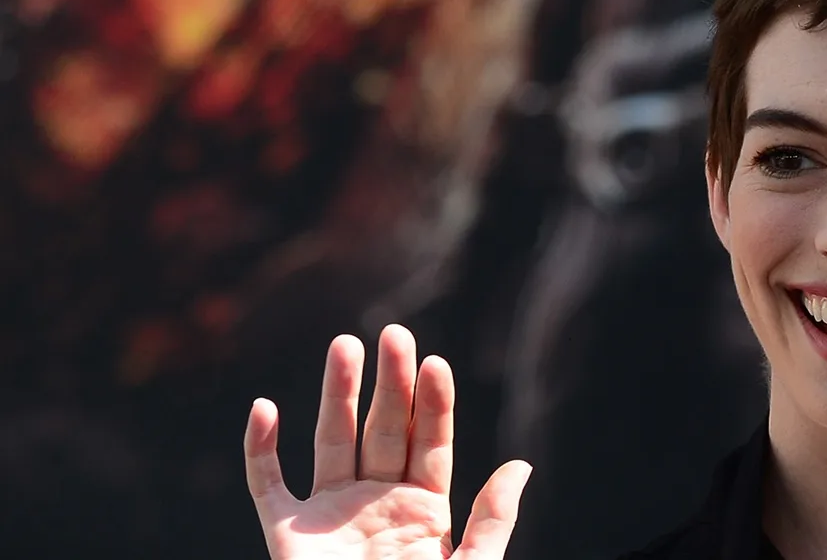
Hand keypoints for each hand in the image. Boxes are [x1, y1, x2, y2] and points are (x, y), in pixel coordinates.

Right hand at [244, 324, 531, 558]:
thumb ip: (491, 521)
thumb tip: (520, 464)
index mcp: (424, 509)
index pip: (430, 442)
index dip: (433, 404)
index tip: (435, 363)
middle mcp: (377, 501)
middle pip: (383, 429)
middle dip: (389, 384)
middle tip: (393, 334)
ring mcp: (331, 515)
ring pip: (332, 441)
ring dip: (336, 395)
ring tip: (346, 345)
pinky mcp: (287, 537)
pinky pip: (267, 487)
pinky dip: (260, 451)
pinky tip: (264, 409)